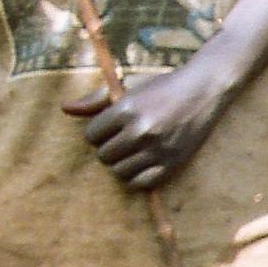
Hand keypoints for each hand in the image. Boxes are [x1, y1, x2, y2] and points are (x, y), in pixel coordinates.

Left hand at [63, 59, 235, 189]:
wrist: (202, 90)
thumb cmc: (161, 85)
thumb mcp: (128, 84)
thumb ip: (95, 98)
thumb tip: (65, 108)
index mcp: (126, 109)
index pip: (91, 135)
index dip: (97, 132)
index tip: (110, 127)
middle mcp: (140, 131)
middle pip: (104, 155)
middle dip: (109, 148)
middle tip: (122, 139)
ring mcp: (157, 149)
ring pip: (120, 171)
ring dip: (122, 163)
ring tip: (132, 151)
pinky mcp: (172, 163)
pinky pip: (142, 182)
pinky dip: (137, 176)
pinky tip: (142, 163)